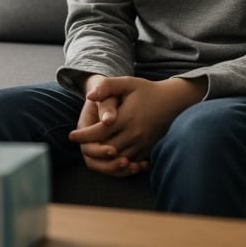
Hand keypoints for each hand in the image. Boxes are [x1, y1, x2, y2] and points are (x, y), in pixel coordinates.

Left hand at [69, 76, 205, 172]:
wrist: (174, 101)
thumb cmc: (147, 91)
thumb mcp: (127, 83)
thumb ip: (107, 86)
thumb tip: (89, 96)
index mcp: (126, 118)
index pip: (99, 132)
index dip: (83, 135)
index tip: (72, 136)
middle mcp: (134, 133)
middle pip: (106, 148)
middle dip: (91, 149)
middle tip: (79, 146)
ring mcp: (142, 144)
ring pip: (117, 158)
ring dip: (103, 159)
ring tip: (91, 154)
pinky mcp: (148, 149)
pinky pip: (131, 162)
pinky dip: (118, 163)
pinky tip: (110, 159)